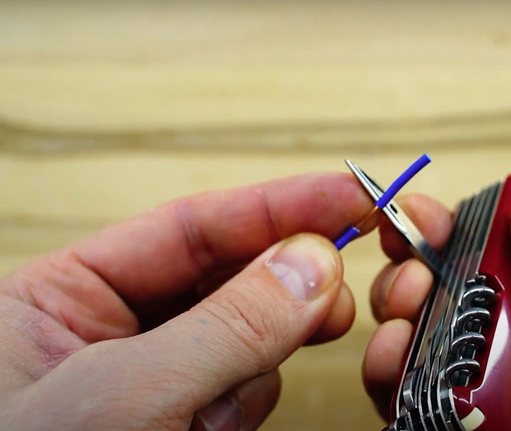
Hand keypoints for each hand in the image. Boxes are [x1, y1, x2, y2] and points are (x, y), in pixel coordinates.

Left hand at [0, 172, 373, 430]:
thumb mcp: (120, 399)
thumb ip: (223, 327)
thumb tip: (312, 265)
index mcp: (65, 297)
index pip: (193, 226)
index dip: (279, 204)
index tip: (353, 195)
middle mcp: (113, 333)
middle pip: (230, 277)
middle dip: (284, 286)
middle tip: (336, 294)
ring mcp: (154, 383)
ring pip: (248, 341)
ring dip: (256, 366)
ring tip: (209, 413)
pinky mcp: (183, 423)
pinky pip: (245, 394)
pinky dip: (245, 408)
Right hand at [362, 194, 510, 429]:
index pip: (496, 254)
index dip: (454, 226)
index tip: (422, 213)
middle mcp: (506, 348)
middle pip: (440, 287)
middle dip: (414, 265)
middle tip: (415, 270)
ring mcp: (474, 391)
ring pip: (411, 335)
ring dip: (394, 311)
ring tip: (404, 311)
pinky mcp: (449, 428)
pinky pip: (402, 396)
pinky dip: (383, 371)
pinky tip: (392, 358)